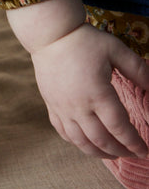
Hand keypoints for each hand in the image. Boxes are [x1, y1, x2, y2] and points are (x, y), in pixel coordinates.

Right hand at [30, 24, 148, 158]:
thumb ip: (137, 69)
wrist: (49, 34)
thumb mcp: (115, 49)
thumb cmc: (84, 40)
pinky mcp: (51, 105)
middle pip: (101, 140)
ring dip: (98, 153)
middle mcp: (79, 106)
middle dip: (120, 151)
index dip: (134, 143)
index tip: (145, 151)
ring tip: (112, 155)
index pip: (119, 128)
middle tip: (132, 154)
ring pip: (80, 141)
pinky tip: (86, 143)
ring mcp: (62, 108)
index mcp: (98, 94)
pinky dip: (77, 143)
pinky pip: (63, 132)